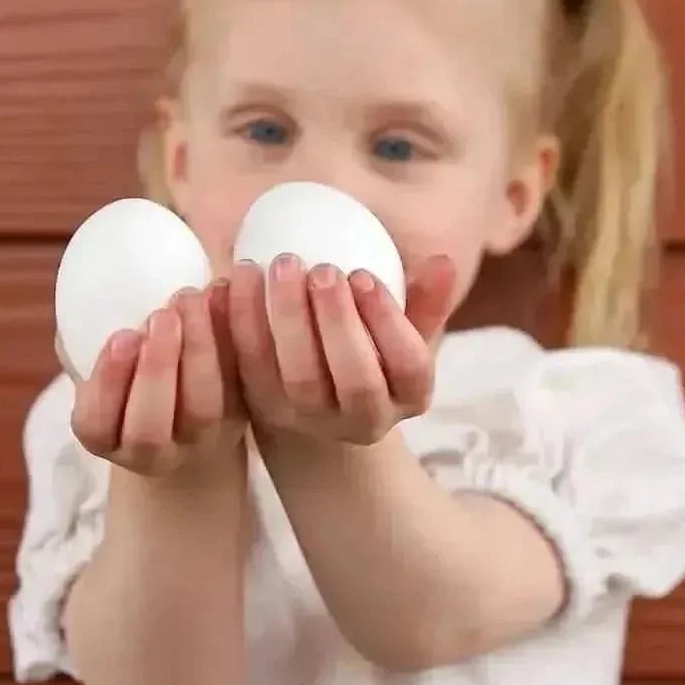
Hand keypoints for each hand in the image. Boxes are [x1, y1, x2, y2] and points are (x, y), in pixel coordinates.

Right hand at [62, 281, 245, 478]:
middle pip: (150, 430)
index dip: (108, 382)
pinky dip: (233, 340)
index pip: (96, 424)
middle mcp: (154, 453)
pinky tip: (225, 296)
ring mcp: (202, 440)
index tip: (122, 335)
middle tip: (162, 315)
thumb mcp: (107, 358)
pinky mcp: (244, 417)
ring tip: (193, 300)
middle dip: (155, 370)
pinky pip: (241, 386)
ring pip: (202, 409)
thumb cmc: (131, 370)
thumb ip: (95, 337)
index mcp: (107, 438)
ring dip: (198, 350)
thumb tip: (97, 292)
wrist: (189, 401)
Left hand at [228, 254, 454, 446]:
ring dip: (289, 318)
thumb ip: (425, 299)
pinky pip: (252, 368)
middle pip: (357, 381)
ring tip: (283, 265)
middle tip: (322, 269)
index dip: (389, 322)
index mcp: (409, 397)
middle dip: (339, 321)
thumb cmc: (371, 348)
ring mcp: (314, 421)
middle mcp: (365, 420)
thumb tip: (444, 262)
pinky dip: (243, 323)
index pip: (409, 367)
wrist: (318, 396)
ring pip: (300, 378)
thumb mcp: (405, 328)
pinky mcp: (266, 410)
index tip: (364, 275)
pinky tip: (241, 278)